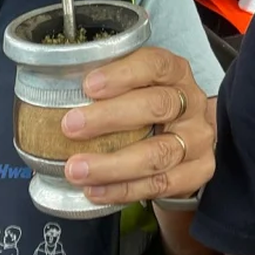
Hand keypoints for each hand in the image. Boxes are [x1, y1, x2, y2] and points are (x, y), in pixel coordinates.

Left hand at [60, 46, 214, 205]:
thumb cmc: (153, 108)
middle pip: (156, 106)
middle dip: (109, 117)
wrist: (188, 141)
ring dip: (111, 164)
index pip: (155, 65)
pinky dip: (123, 189)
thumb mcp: (140, 85)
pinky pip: (159, 185)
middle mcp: (191, 103)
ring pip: (157, 153)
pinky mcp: (198, 171)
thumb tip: (56, 90)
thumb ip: (111, 85)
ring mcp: (197, 139)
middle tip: (71, 126)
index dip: (122, 74)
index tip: (89, 85)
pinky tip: (96, 189)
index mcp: (176, 73)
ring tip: (76, 169)